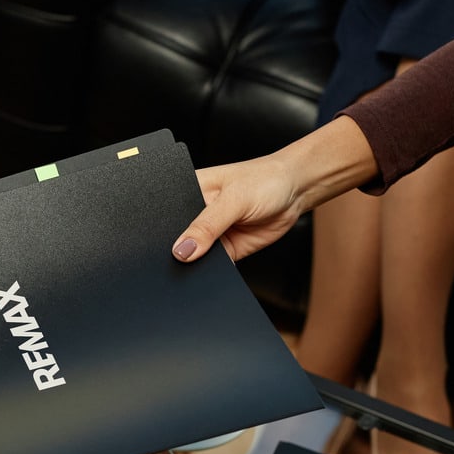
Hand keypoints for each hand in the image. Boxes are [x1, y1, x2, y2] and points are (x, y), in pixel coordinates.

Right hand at [171, 117, 377, 262]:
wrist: (295, 192)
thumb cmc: (264, 180)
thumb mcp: (234, 199)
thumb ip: (207, 225)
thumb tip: (182, 250)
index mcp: (187, 192)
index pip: (166, 216)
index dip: (160, 233)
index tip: (159, 249)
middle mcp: (195, 215)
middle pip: (177, 240)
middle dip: (179, 252)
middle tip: (181, 259)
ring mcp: (210, 235)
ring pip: (194, 257)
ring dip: (196, 265)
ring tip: (202, 265)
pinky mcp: (226, 251)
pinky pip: (214, 268)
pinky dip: (214, 274)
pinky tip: (216, 273)